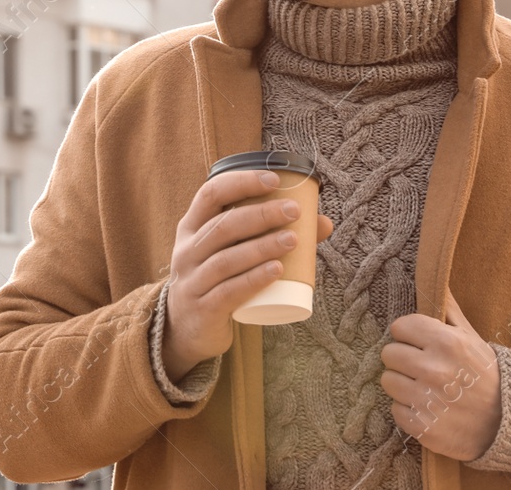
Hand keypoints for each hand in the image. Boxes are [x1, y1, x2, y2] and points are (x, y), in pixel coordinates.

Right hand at [163, 170, 333, 380]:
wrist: (188, 330)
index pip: (210, 193)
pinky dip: (254, 279)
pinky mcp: (203, 309)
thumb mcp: (231, 253)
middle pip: (223, 226)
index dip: (241, 182)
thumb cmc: (217, 280)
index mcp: (192, 227)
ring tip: (293, 240)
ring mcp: (192, 281)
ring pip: (226, 259)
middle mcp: (187, 251)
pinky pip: (228, 291)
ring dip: (262, 246)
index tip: (274, 179)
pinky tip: (276, 271)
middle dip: (261, 214)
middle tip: (294, 212)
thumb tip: (323, 223)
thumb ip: (269, 235)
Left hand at [380, 292, 501, 460]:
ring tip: (425, 389)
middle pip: (388, 354)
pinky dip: (408, 411)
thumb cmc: (487, 375)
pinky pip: (395, 410)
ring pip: (388, 381)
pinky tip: (428, 408)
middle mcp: (434, 369)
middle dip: (403, 360)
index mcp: (446, 342)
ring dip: (403, 385)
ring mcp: (427, 399)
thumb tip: (435, 276)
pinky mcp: (422, 426)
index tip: (420, 344)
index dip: (408, 335)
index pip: (399, 327)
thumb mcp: (473, 338)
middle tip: (422, 368)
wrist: (510, 423)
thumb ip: (449, 309)